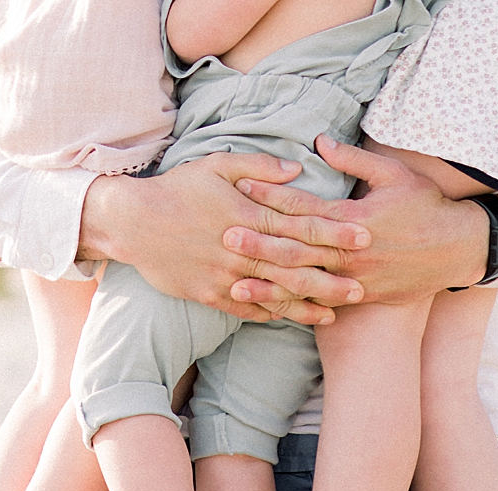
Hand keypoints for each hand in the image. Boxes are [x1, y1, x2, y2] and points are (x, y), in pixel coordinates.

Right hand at [78, 152, 367, 323]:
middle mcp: (240, 249)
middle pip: (295, 266)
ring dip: (306, 305)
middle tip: (363, 285)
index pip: (301, 226)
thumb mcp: (217, 164)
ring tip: (334, 313)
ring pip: (274, 294)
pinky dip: (271, 314)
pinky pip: (246, 309)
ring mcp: (225, 276)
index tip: (365, 237)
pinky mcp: (208, 294)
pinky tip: (292, 318)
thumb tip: (298, 170)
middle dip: (331, 277)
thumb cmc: (177, 189)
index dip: (336, 233)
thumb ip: (260, 168)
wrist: (132, 222)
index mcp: (248, 215)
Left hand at [225, 135, 490, 305]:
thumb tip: (319, 142)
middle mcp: (352, 250)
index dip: (272, 195)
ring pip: (305, 283)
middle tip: (225, 235)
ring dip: (269, 283)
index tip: (242, 187)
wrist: (458, 249)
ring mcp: (356, 278)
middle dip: (260, 241)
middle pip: (298, 246)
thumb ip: (354, 159)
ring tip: (234, 282)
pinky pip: (321, 305)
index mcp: (355, 217)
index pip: (306, 206)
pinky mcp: (360, 298)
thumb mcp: (394, 174)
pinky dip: (295, 308)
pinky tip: (269, 309)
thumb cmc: (426, 206)